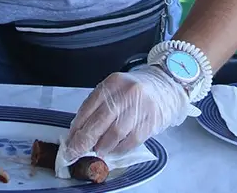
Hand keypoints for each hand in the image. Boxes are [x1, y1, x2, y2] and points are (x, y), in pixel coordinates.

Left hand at [64, 66, 189, 158]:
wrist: (166, 86)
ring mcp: (141, 107)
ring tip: (99, 150)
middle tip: (75, 152)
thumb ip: (97, 107)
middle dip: (84, 141)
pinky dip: (120, 149)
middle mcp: (126, 93)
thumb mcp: (114, 90)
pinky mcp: (152, 121)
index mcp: (112, 83)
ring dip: (103, 146)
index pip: (88, 107)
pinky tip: (115, 149)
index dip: (76, 128)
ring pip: (115, 134)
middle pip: (100, 122)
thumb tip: (78, 132)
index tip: (69, 142)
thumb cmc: (135, 91)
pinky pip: (131, 141)